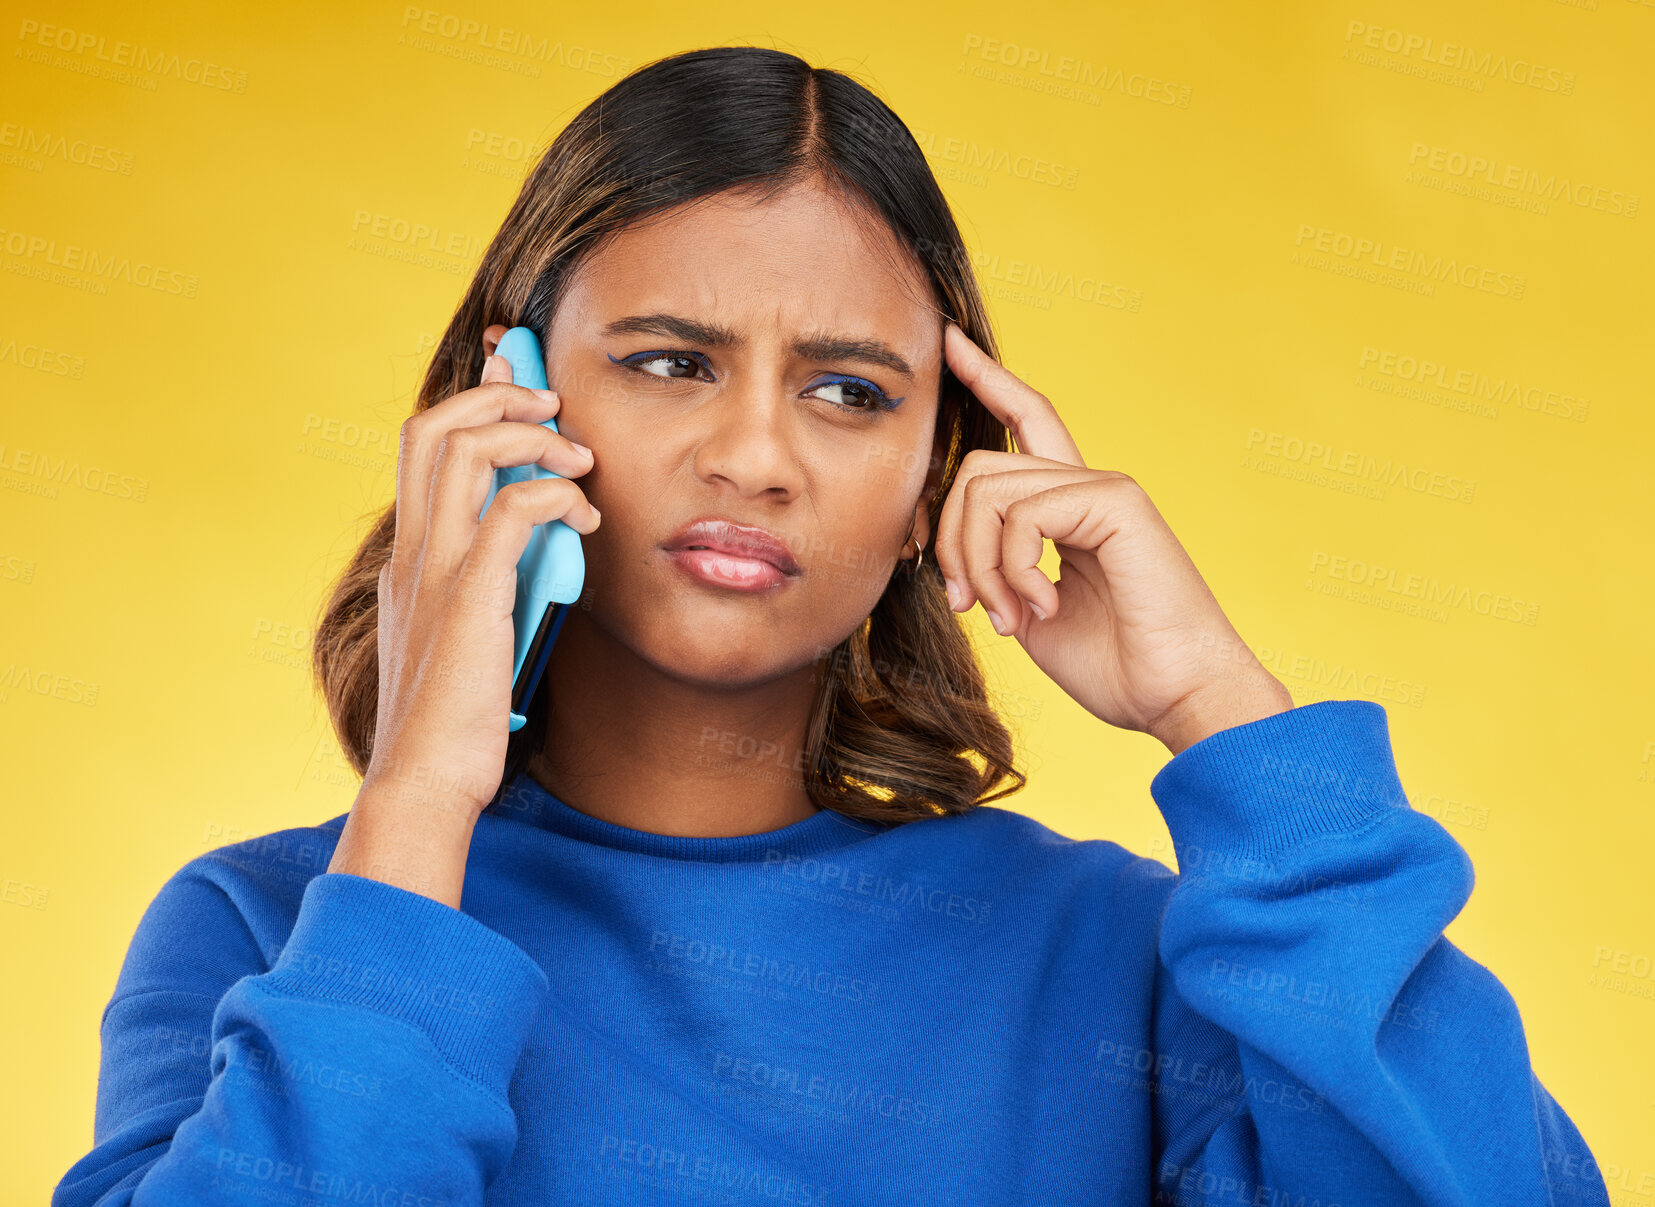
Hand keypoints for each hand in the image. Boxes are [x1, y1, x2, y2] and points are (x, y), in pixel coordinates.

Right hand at [329, 337, 601, 905]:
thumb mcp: (466, 640)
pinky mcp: (469, 597)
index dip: (470, 398)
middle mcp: (413, 551)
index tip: (515, 376)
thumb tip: (535, 562)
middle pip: (432, 424)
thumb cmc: (453, 725)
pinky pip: (514, 508)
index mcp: (410, 558)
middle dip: (497, 393)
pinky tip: (588, 516)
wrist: (423, 785)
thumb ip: (487, 590)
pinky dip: (557, 493)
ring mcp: (434, 570)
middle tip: (552, 405)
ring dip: (530, 431)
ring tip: (577, 454)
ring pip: (463, 446)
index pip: (422, 445)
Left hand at [931, 323, 1292, 755]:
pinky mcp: (1117, 501)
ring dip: (979, 565)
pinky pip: (1020, 514)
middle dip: (953, 542)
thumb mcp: (1030, 614)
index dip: (987, 379)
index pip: (1025, 421)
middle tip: (970, 606)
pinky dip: (1013, 569)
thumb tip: (956, 558)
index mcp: (1072, 508)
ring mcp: (1106, 488)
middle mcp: (1089, 486)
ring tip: (1011, 615)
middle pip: (979, 468)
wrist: (1182, 697)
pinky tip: (1042, 608)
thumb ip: (995, 572)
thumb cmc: (1120, 668)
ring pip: (987, 489)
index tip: (950, 344)